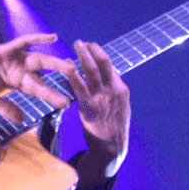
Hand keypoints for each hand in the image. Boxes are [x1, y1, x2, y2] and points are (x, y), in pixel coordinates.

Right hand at [0, 33, 74, 122]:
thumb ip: (6, 109)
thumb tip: (22, 121)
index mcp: (15, 82)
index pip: (37, 91)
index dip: (51, 96)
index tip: (66, 103)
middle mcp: (18, 69)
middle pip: (43, 77)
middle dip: (57, 84)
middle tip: (76, 88)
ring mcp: (14, 58)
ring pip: (40, 61)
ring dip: (56, 64)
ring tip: (72, 68)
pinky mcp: (7, 48)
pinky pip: (25, 41)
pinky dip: (38, 38)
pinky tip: (54, 37)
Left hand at [67, 41, 129, 175]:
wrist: (111, 147)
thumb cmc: (114, 128)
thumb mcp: (121, 107)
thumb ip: (115, 91)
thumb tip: (110, 76)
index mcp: (121, 90)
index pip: (111, 67)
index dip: (100, 54)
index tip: (92, 47)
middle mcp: (113, 91)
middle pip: (103, 63)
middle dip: (92, 50)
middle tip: (82, 42)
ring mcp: (101, 98)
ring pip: (91, 70)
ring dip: (82, 55)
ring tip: (75, 45)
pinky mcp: (88, 107)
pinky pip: (78, 86)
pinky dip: (72, 73)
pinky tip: (66, 65)